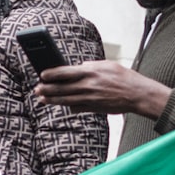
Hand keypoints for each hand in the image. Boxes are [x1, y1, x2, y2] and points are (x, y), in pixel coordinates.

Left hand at [34, 61, 170, 117]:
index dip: (51, 74)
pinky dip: (69, 106)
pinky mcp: (93, 108)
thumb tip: (78, 67)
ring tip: (42, 99)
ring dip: (52, 100)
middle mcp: (88, 86)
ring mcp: (90, 99)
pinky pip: (76, 108)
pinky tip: (62, 105)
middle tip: (36, 89)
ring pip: (66, 100)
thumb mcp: (107, 65)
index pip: (65, 73)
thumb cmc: (124, 77)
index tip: (42, 75)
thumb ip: (91, 66)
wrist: (137, 95)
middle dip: (47, 89)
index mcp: (90, 72)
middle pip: (61, 88)